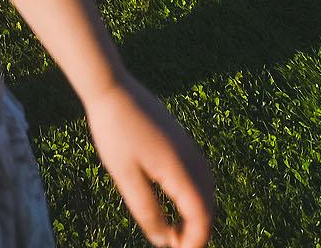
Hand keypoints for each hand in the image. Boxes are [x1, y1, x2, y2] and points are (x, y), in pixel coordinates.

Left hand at [83, 74, 214, 247]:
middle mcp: (191, 158)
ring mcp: (189, 147)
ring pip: (206, 190)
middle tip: (176, 247)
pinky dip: (194, 196)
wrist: (112, 88)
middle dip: (198, 231)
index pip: (200, 215)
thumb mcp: (124, 176)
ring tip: (177, 232)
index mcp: (179, 169)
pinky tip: (177, 203)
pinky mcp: (182, 141)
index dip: (194, 241)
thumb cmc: (114, 131)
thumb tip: (163, 241)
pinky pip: (199, 176)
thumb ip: (145, 210)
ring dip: (198, 214)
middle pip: (208, 205)